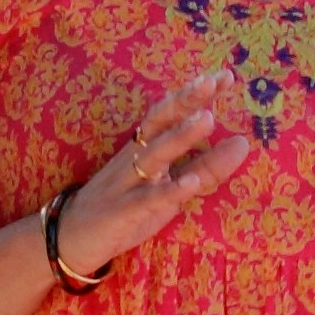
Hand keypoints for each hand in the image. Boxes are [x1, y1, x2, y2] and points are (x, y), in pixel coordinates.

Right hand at [50, 74, 259, 276]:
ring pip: (154, 154)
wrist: (72, 237)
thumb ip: (206, 167)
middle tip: (211, 82)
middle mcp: (134, 157)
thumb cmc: (126, 208)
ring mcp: (126, 182)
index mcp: (144, 147)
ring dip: (180, 136)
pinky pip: (146, 198)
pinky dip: (167, 190)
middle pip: (159, 123)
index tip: (224, 77)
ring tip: (207, 118)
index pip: (171, 114)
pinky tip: (188, 182)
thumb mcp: (170, 187)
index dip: (194, 95)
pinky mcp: (122, 211)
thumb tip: (243, 143)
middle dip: (185, 101)